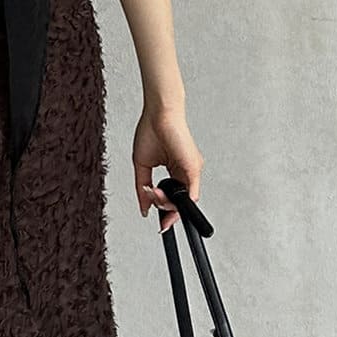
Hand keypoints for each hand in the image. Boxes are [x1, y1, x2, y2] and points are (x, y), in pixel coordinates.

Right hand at [133, 103, 203, 233]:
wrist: (158, 113)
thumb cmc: (151, 131)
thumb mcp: (142, 165)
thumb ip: (142, 188)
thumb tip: (144, 207)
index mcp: (175, 170)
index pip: (173, 197)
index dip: (166, 210)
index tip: (160, 222)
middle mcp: (185, 171)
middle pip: (179, 201)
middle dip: (165, 209)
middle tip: (151, 204)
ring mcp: (191, 170)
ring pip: (184, 200)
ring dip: (167, 203)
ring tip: (153, 193)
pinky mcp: (194, 167)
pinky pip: (192, 192)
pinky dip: (180, 201)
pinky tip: (167, 199)